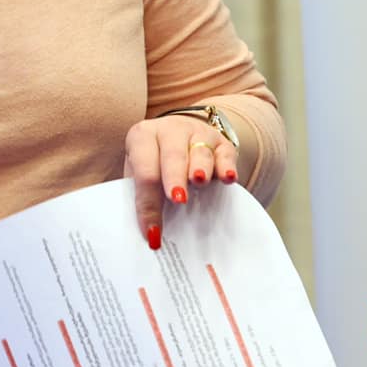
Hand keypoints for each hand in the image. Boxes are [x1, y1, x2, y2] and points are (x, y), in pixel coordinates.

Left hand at [125, 114, 238, 250]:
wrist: (175, 136)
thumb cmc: (154, 163)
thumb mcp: (139, 173)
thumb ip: (140, 197)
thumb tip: (147, 236)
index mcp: (142, 137)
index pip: (144, 171)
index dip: (147, 202)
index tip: (153, 231)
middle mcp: (170, 130)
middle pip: (173, 156)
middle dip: (174, 178)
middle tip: (177, 199)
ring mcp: (198, 133)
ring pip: (200, 152)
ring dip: (200, 169)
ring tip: (198, 182)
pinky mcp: (221, 142)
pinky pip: (225, 153)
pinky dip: (226, 166)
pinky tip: (227, 178)